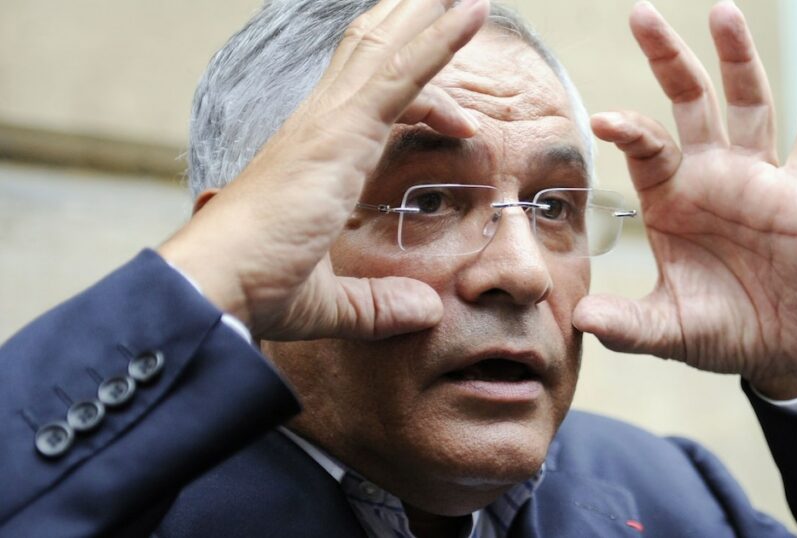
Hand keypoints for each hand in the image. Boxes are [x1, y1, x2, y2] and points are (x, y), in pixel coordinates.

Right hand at [158, 0, 490, 340]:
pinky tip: (471, 12)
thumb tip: (426, 312)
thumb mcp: (331, 301)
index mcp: (316, 155)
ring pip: (388, 50)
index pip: (375, 101)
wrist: (216, 286)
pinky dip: (440, 39)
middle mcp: (320, 126)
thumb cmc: (255, 291)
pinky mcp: (341, 132)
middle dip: (411, 22)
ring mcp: (329, 123)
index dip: (422, 95)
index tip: (462, 124)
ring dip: (428, 16)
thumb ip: (378, 304)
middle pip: (372, 54)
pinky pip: (402, 74)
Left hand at [573, 1, 796, 398]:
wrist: (785, 349)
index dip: (628, 130)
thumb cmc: (723, 331)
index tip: (604, 120)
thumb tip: (581, 320)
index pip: (646, 147)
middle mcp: (711, 175)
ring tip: (722, 12)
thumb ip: (628, 325)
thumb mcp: (669, 330)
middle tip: (642, 13)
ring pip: (748, 104)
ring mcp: (759, 178)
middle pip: (689, 102)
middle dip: (668, 58)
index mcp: (671, 198)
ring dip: (737, 58)